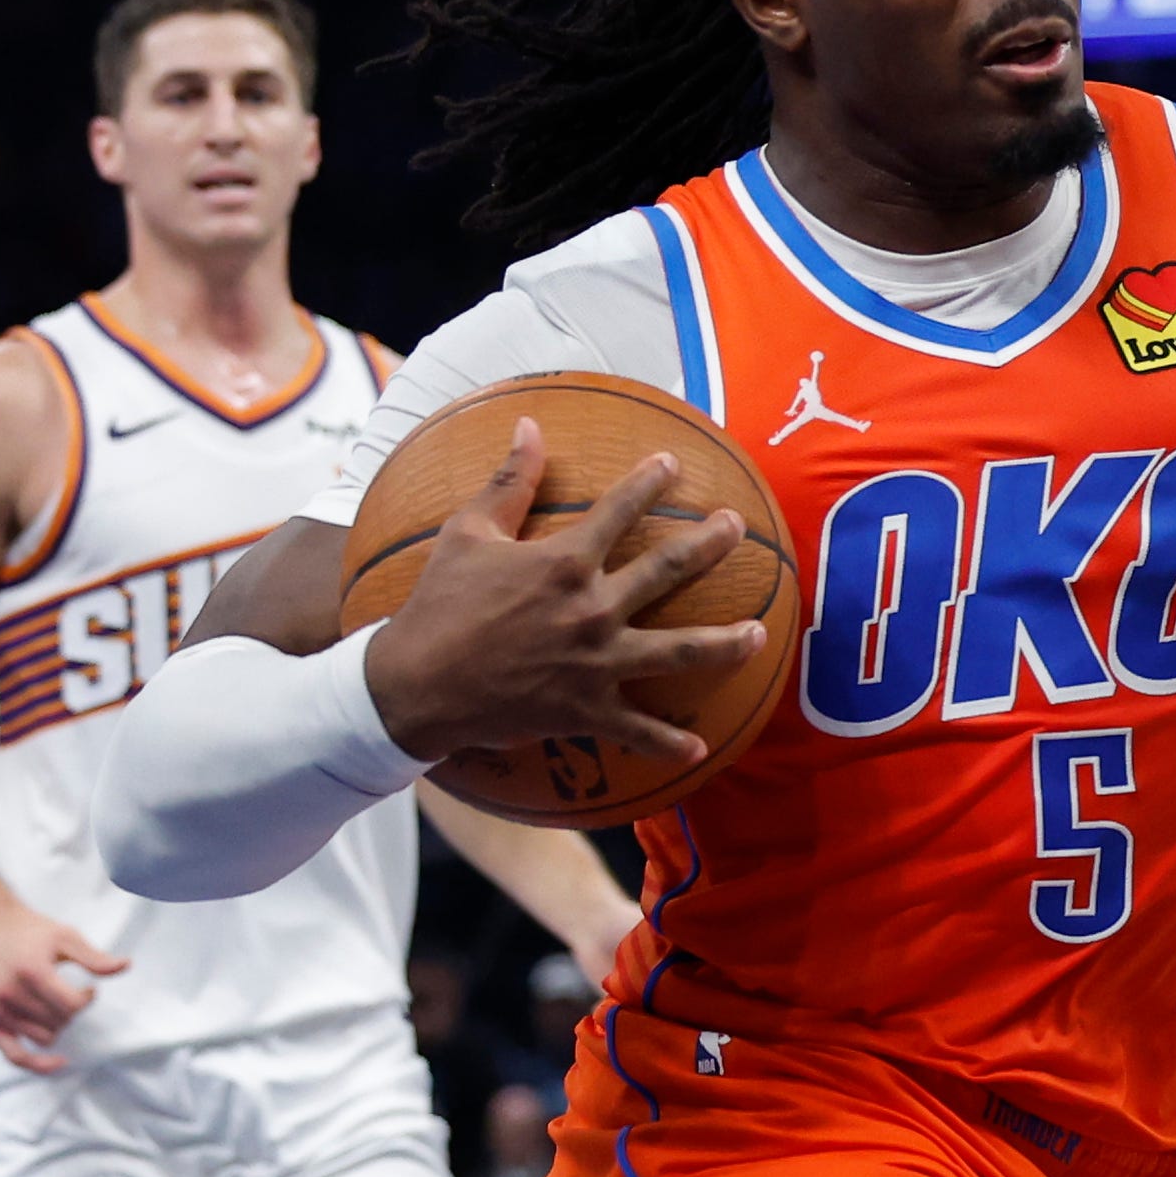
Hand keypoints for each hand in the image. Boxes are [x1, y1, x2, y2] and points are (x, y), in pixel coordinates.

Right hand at [0, 904, 128, 1072]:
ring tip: (53, 1005)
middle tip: (68, 993)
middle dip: (71, 1010)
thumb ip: (94, 958)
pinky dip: (37, 1064)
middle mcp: (10, 993)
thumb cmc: (32, 932)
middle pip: (60, 1022)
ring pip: (44, 1038)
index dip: (87, 999)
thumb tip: (127, 965)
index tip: (89, 988)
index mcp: (31, 972)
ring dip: (57, 1026)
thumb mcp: (66, 937)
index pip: (72, 1005)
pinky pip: (14, 1056)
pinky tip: (59, 1063)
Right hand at [363, 419, 767, 762]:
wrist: (416, 685)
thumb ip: (508, 480)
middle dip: (709, 544)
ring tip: (759, 632)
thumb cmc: (438, 605)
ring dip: (725, 642)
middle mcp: (593, 609)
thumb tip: (529, 425)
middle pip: (668, 570)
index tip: (672, 464)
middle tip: (737, 526)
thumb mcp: (468, 533)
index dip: (649, 481)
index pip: (620, 509)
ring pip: (679, 651)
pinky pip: (638, 732)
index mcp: (565, 562)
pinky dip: (670, 745)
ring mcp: (597, 663)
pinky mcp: (587, 710)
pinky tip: (701, 751)